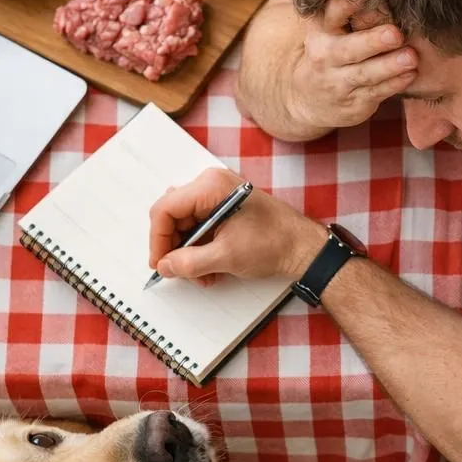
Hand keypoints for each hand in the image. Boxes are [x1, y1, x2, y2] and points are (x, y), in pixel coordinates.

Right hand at [149, 168, 325, 284]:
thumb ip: (189, 263)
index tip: (160, 264)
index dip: (158, 240)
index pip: (165, 209)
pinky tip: (212, 268)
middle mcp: (212, 185)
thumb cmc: (274, 243)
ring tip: (204, 275)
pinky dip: (201, 250)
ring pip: (186, 226)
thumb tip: (164, 266)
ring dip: (189, 254)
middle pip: (173, 217)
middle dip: (176, 249)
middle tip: (181, 273)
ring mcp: (219, 196)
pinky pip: (200, 228)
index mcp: (210, 187)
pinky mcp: (225, 209)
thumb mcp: (226, 257)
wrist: (303, 247)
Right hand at [290, 0, 417, 130]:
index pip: (332, 14)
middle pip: (349, 49)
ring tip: (410, 57)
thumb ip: (348, 8)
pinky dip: (394, 84)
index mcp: (321, 30)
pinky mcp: (354, 102)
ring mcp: (338, 82)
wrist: (309, 98)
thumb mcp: (329, 28)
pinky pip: (376, 93)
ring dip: (389, 66)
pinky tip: (410, 74)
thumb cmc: (331, 51)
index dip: (347, 4)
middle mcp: (326, 56)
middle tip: (396, 33)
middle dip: (373, 41)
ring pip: (365, 74)